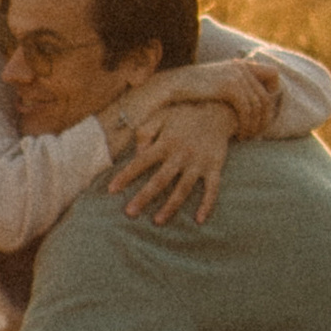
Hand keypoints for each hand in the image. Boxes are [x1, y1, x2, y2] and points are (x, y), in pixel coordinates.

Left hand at [108, 95, 239, 227]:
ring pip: (183, 189)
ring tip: (157, 221)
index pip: (141, 162)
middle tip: (130, 213)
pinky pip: (212, 189)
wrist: (218, 109)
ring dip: (171, 206)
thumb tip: (137, 155)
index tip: (112, 190)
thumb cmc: (184, 114)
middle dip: (144, 197)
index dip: (126, 176)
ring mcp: (199, 162)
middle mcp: (181, 154)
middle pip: (160, 180)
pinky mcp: (214, 167)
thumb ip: (145, 133)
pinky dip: (207, 205)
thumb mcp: (161, 116)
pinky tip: (199, 221)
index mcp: (166, 142)